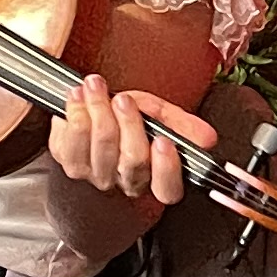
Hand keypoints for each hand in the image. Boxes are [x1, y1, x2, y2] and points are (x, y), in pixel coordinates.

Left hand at [45, 71, 208, 206]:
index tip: (164, 140)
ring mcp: (94, 175)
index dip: (167, 168)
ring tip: (95, 87)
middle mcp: (124, 181)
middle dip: (128, 124)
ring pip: (99, 151)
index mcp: (154, 176)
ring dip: (96, 112)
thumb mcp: (159, 115)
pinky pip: (68, 145)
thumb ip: (183, 125)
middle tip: (122, 99)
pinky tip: (77, 97)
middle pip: (132, 161)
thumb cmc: (127, 117)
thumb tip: (208, 137)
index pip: (167, 188)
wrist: (92, 114)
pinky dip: (72, 115)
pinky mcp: (69, 162)